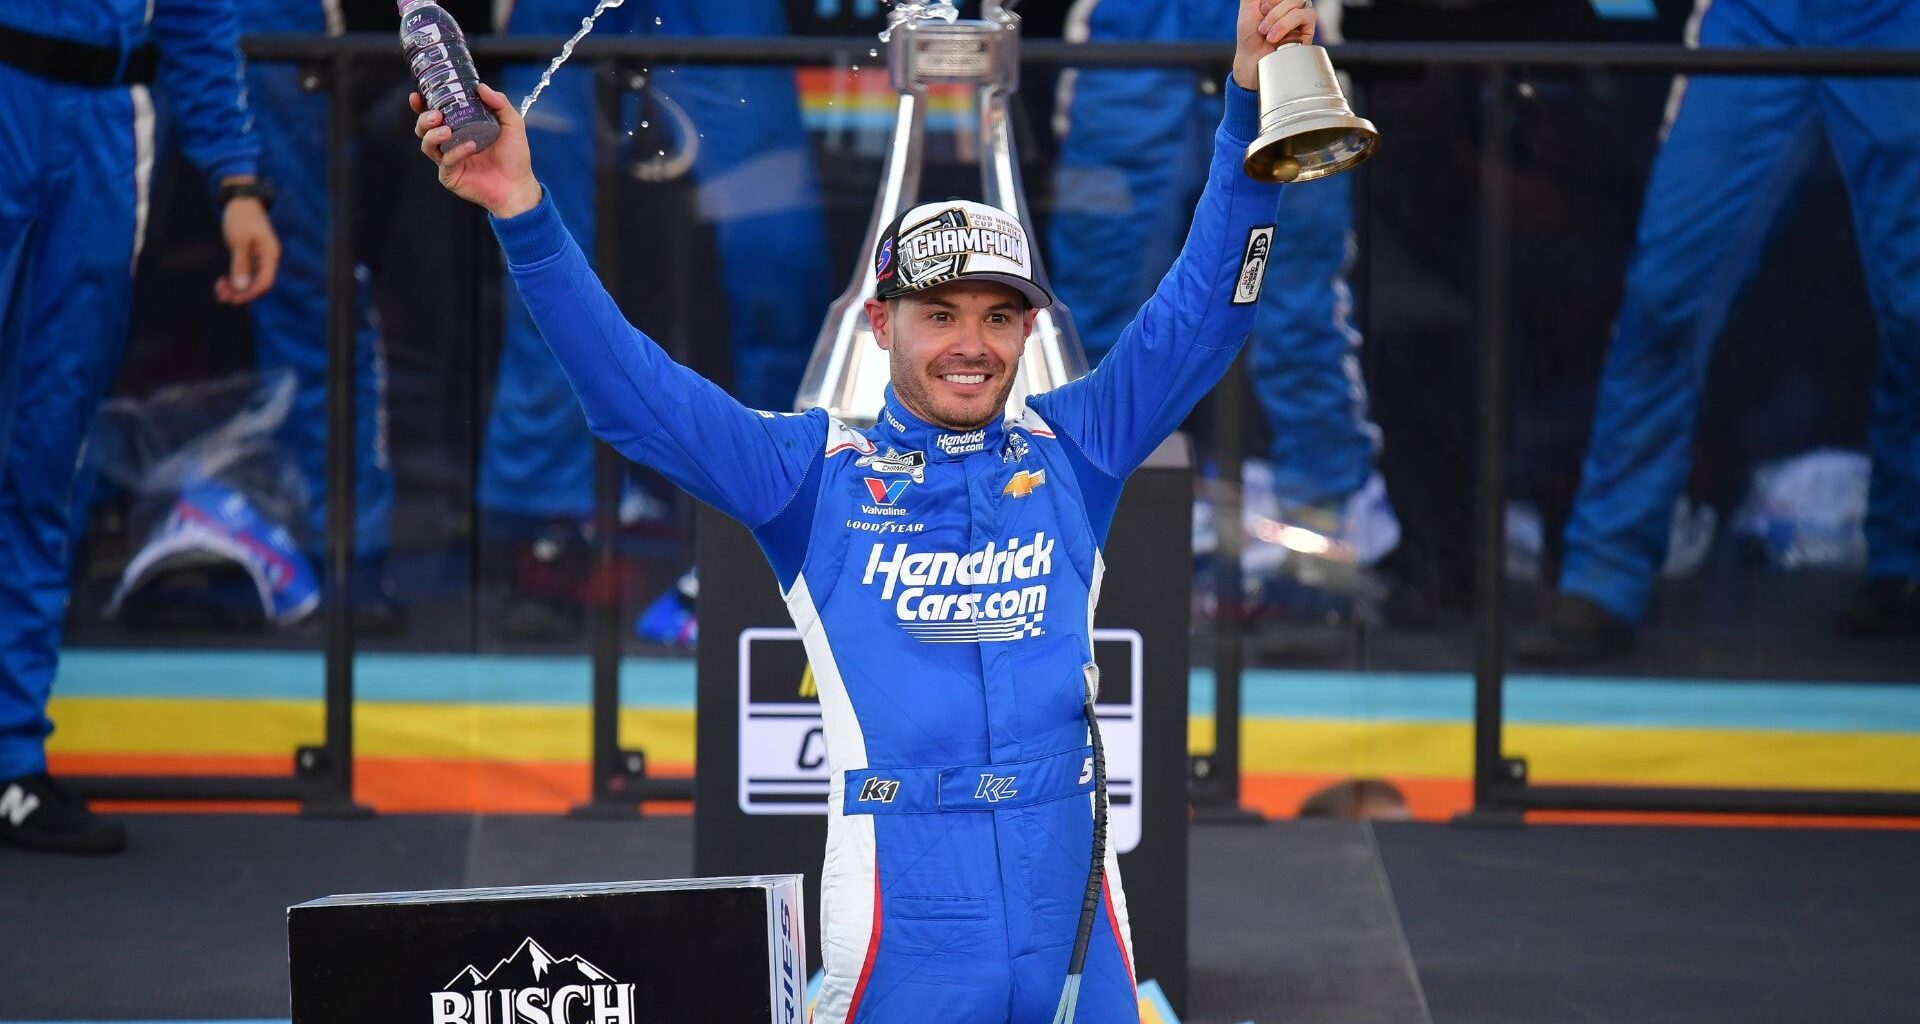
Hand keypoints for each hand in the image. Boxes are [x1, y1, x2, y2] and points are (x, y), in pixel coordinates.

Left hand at [216, 191, 279, 304]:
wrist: (241, 200)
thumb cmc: (241, 217)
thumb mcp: (238, 241)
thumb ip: (240, 264)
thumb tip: (241, 287)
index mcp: (270, 254)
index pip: (265, 281)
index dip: (250, 293)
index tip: (233, 298)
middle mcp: (267, 258)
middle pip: (258, 283)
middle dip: (240, 292)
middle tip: (221, 297)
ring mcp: (259, 257)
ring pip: (250, 279)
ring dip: (236, 287)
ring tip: (219, 290)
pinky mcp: (251, 255)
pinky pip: (245, 273)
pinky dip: (234, 279)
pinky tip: (222, 282)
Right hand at [412, 82, 541, 218]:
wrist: (518, 184)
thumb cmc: (514, 156)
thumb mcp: (512, 124)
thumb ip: (500, 103)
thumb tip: (481, 87)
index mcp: (459, 128)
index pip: (435, 114)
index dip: (422, 105)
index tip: (417, 96)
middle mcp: (450, 143)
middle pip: (423, 129)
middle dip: (424, 119)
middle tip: (436, 115)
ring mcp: (448, 160)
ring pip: (427, 145)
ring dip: (433, 135)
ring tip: (447, 130)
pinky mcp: (451, 176)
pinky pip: (446, 162)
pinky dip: (456, 152)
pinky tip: (470, 146)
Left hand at [1234, 0, 1317, 89]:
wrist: (1252, 58)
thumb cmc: (1249, 34)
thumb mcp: (1248, 4)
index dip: (1271, 0)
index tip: (1261, 9)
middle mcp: (1291, 3)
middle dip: (1273, 8)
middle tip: (1262, 25)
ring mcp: (1301, 14)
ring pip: (1298, 2)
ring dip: (1278, 19)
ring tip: (1268, 34)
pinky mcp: (1309, 28)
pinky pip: (1307, 15)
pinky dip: (1288, 25)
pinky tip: (1278, 38)